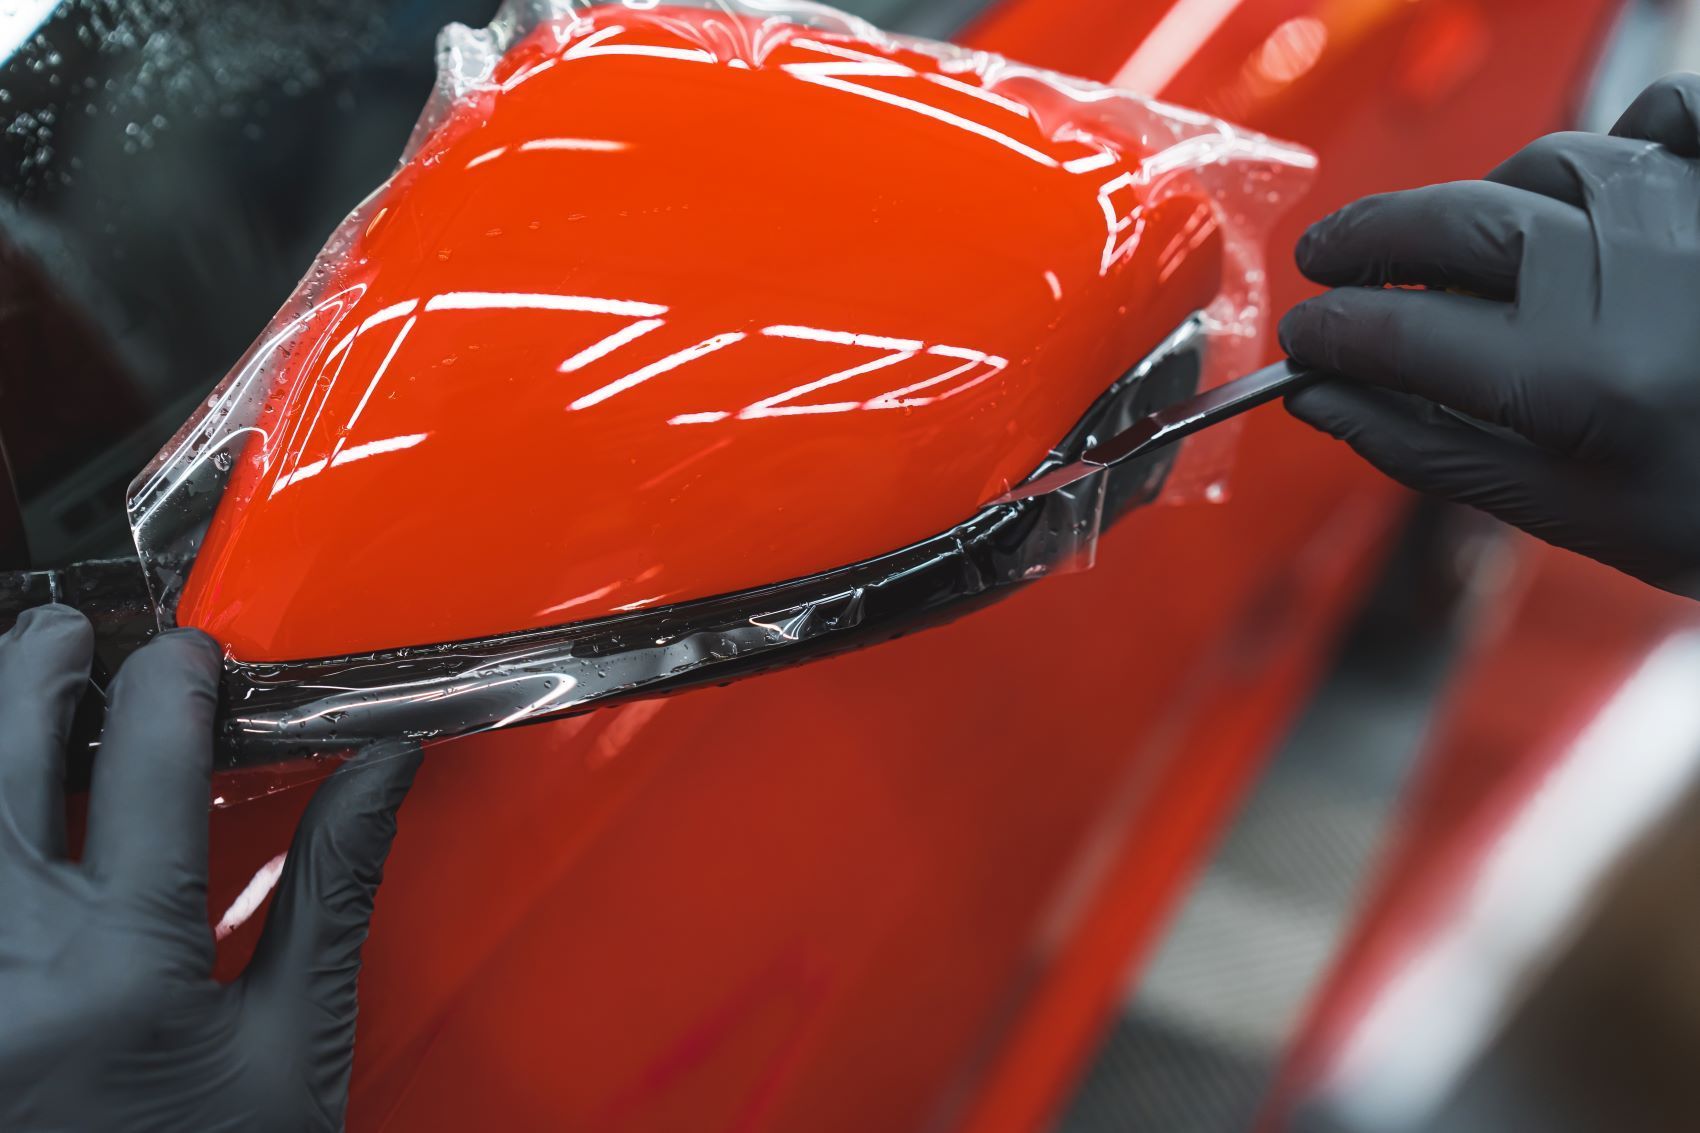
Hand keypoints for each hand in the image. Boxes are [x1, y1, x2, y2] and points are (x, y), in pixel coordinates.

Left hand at [0, 605, 421, 1131]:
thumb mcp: (288, 1053)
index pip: (143, 758)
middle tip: (74, 635)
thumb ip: (328, 894)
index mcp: (119, 969)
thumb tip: (378, 774)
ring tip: (12, 688)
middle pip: (1, 749)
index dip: (173, 677)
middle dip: (39, 662)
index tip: (194, 658)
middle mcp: (1, 964)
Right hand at [1280, 73, 1699, 596]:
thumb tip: (1321, 397)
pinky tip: (1587, 194)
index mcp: (1569, 382)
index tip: (1299, 342)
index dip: (1324, 333)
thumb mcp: (1558, 507)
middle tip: (1324, 263)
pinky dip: (1615, 140)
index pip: (1394, 333)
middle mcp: (1624, 279)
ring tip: (1453, 250)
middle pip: (1447, 222)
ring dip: (1475, 201)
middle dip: (1362, 241)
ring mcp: (1685, 214)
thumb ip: (1424, 446)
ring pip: (1536, 165)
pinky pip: (1659, 113)